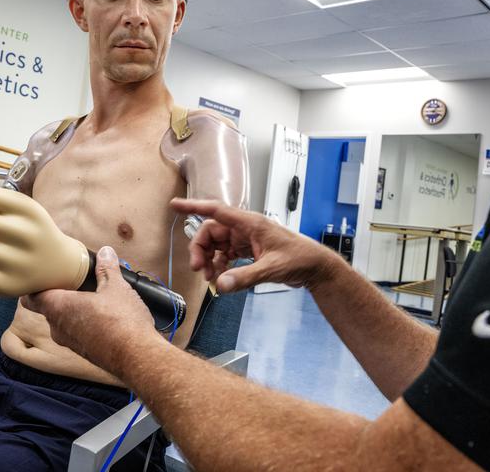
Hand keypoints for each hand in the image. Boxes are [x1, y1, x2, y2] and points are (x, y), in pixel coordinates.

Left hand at [23, 246, 160, 371]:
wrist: (137, 357)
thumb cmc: (122, 322)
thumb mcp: (116, 287)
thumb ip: (107, 268)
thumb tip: (105, 252)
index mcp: (59, 307)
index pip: (31, 297)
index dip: (34, 285)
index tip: (43, 275)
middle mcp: (58, 326)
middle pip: (46, 308)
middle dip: (56, 294)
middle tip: (69, 281)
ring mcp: (69, 342)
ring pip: (62, 321)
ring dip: (71, 310)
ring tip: (88, 297)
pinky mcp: (83, 351)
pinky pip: (76, 333)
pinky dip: (83, 323)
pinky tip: (100, 315)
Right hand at [170, 198, 342, 292]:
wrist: (315, 267)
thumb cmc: (299, 259)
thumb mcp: (270, 269)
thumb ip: (244, 277)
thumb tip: (220, 285)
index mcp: (249, 223)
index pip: (215, 210)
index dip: (193, 207)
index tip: (175, 205)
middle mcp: (245, 228)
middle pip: (211, 231)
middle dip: (201, 249)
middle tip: (199, 270)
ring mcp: (247, 239)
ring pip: (217, 244)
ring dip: (209, 259)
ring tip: (209, 278)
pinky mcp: (249, 250)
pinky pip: (226, 254)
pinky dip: (220, 265)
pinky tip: (220, 277)